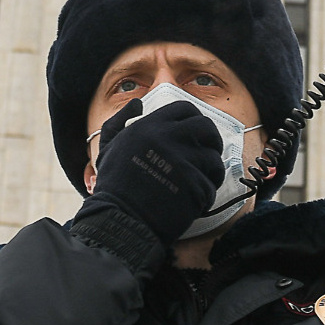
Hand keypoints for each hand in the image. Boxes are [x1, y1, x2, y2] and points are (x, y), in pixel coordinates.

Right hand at [83, 101, 224, 243]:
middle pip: (207, 128)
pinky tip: (192, 201)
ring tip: (198, 182)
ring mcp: (184, 162)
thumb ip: (120, 120)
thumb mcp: (109, 146)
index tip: (193, 135)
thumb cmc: (113, 186)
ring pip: (214, 158)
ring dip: (210, 171)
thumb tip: (137, 104)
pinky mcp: (194, 186)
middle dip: (211, 141)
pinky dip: (205, 195)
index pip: (185, 109)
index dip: (194, 120)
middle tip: (204, 156)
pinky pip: (211, 185)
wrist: (119, 220)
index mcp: (150, 126)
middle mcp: (169, 138)